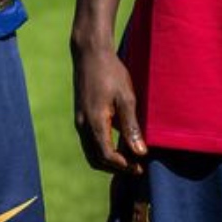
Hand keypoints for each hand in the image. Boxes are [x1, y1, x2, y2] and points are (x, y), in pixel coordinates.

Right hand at [73, 44, 148, 174]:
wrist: (90, 53)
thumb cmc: (111, 73)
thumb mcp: (126, 98)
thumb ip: (131, 127)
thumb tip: (140, 153)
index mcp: (95, 122)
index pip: (107, 156)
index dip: (124, 166)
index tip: (141, 168)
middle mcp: (83, 125)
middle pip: (96, 159)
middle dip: (116, 167)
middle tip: (136, 166)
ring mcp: (80, 120)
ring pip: (91, 151)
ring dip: (109, 159)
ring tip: (130, 156)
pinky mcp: (81, 115)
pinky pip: (89, 141)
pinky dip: (102, 148)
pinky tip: (118, 141)